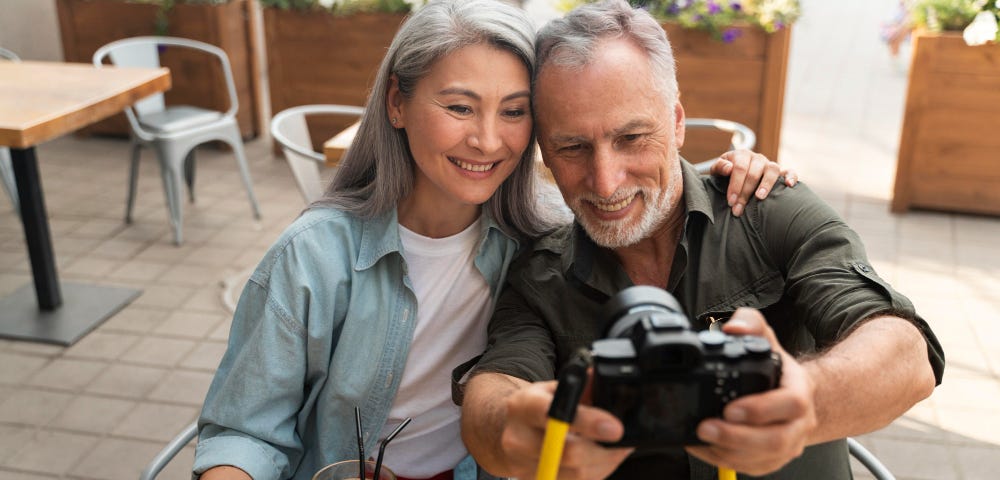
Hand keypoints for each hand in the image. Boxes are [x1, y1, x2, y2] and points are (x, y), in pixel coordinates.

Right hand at [501, 380, 633, 479]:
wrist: (506, 432)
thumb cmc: (535, 407)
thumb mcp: (552, 388)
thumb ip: (580, 385)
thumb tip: (604, 379)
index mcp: (524, 406)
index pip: (555, 414)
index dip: (587, 422)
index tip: (615, 428)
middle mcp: (519, 437)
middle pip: (569, 452)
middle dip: (604, 450)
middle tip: (622, 439)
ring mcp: (524, 464)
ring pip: (577, 473)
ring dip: (605, 462)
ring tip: (616, 448)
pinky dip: (596, 471)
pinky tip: (600, 458)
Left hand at [685, 308, 817, 475]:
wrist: (794, 394)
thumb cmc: (777, 369)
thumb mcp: (766, 337)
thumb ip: (750, 324)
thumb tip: (733, 328)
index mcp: (799, 391)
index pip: (790, 404)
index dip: (761, 409)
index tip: (730, 408)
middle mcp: (798, 423)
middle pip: (776, 440)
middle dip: (737, 437)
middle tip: (706, 427)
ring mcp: (788, 445)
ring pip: (763, 459)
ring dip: (728, 452)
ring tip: (700, 438)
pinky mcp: (772, 459)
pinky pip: (751, 467)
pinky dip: (724, 460)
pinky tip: (703, 448)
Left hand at [709, 150, 798, 216]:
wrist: (733, 176)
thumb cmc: (725, 175)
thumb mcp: (717, 171)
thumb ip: (719, 168)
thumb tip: (729, 168)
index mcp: (741, 155)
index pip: (740, 168)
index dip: (735, 185)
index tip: (731, 201)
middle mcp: (757, 158)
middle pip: (754, 173)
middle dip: (745, 193)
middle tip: (738, 209)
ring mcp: (769, 164)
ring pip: (772, 170)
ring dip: (766, 184)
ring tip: (760, 198)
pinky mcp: (780, 172)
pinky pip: (790, 171)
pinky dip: (791, 176)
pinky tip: (789, 185)